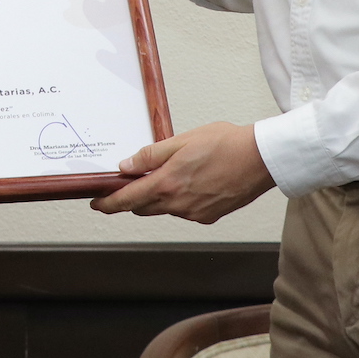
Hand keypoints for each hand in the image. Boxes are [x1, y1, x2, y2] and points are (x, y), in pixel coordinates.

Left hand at [90, 122, 274, 222]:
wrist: (261, 159)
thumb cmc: (226, 144)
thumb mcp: (182, 141)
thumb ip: (151, 155)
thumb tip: (126, 166)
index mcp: (167, 184)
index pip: (128, 200)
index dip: (108, 204)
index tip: (97, 203)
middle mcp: (178, 204)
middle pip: (143, 207)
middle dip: (133, 197)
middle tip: (129, 182)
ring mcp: (194, 213)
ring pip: (164, 209)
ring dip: (158, 197)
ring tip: (171, 174)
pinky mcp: (208, 216)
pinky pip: (184, 211)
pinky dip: (179, 200)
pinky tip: (191, 182)